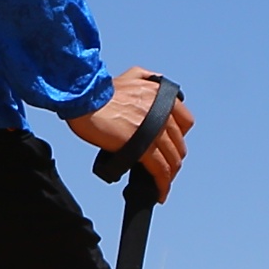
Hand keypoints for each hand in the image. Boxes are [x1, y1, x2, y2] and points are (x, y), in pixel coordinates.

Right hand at [67, 68, 192, 194]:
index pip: (186, 122)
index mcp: (161, 95)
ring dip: (169, 175)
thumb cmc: (99, 91)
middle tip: (163, 168)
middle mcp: (162, 111)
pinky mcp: (143, 147)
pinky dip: (163, 185)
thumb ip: (146, 77)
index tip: (170, 145)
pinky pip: (161, 170)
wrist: (83, 100)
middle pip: (178, 144)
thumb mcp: (130, 75)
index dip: (179, 137)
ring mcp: (154, 130)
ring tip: (161, 184)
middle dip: (173, 158)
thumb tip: (152, 83)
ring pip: (172, 159)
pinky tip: (160, 193)